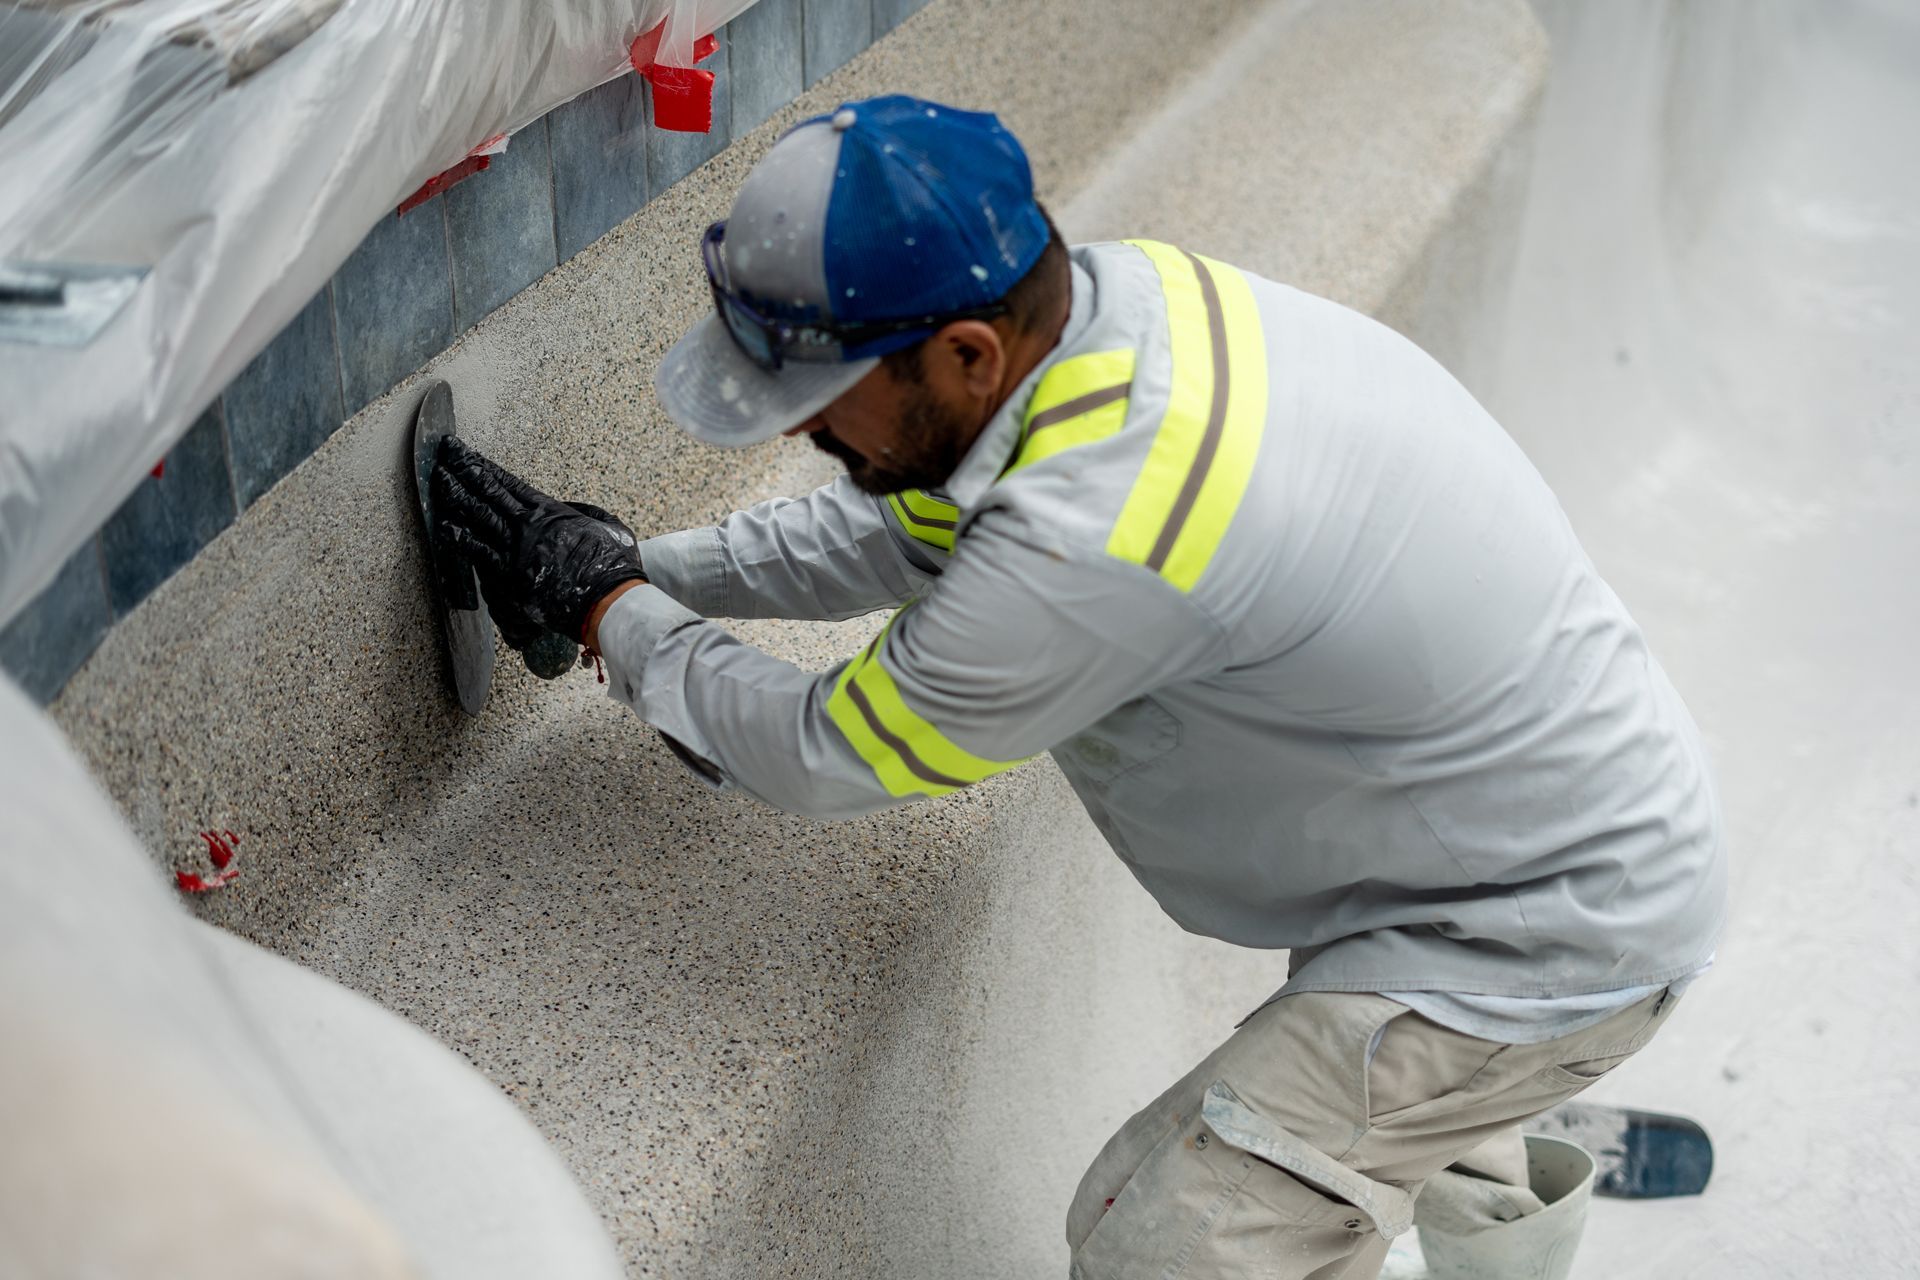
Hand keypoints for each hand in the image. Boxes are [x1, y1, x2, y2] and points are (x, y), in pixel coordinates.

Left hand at [431, 436, 645, 640]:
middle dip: (463, 469)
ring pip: (478, 516)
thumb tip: (571, 510)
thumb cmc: (611, 566)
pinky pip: (477, 552)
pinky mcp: (507, 574)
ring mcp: (515, 549)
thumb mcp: (609, 527)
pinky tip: (443, 525)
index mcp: (550, 512)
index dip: (484, 467)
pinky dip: (459, 538)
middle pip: (488, 492)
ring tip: (438, 479)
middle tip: (444, 453)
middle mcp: (528, 525)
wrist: (606, 598)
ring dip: (455, 496)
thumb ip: (587, 513)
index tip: (467, 455)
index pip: (508, 483)